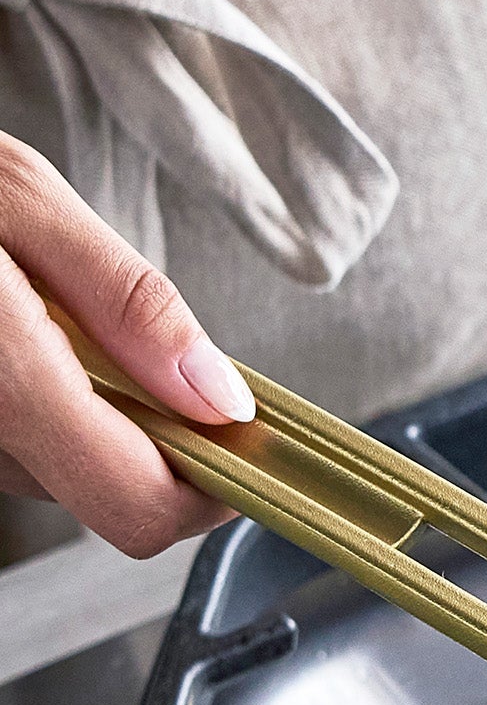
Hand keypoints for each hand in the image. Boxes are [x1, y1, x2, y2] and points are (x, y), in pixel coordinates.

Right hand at [0, 133, 247, 554]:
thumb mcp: (17, 198)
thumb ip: (127, 302)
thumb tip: (220, 400)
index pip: (136, 506)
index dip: (211, 487)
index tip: (246, 437)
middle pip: (103, 491)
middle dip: (151, 429)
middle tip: (137, 340)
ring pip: (54, 471)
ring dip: (89, 411)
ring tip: (49, 317)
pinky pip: (10, 445)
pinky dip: (38, 402)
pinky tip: (16, 332)